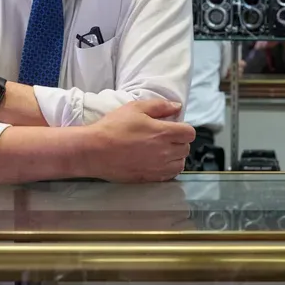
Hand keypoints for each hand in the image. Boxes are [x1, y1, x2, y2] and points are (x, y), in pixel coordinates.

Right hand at [79, 99, 195, 182]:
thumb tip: (177, 107)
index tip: (173, 127)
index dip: (183, 129)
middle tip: (165, 138)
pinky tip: (156, 162)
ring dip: (175, 156)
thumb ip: (160, 106)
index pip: (190, 133)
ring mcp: (157, 167)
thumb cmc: (113, 127)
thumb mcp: (135, 108)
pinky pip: (169, 175)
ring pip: (180, 164)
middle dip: (179, 142)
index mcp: (163, 133)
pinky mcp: (149, 178)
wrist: (94, 150)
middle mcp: (164, 152)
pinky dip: (167, 169)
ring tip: (162, 151)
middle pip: (186, 148)